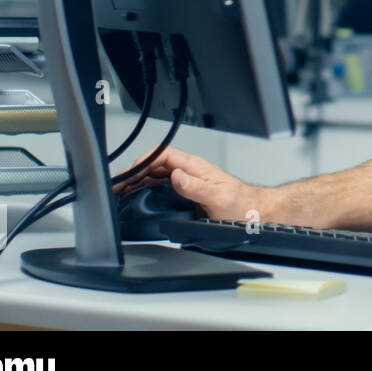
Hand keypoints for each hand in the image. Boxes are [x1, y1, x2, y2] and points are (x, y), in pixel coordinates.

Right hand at [114, 146, 273, 223]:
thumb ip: (197, 187)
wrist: (255, 215)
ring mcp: (188, 183)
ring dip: (136, 182)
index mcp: (196, 168)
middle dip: (133, 173)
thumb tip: (175, 176)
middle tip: (116, 187)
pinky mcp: (187, 195)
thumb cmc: (242, 206)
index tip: (128, 173)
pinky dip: (145, 191)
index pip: (164, 155)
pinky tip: (136, 198)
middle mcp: (190, 173)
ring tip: (119, 193)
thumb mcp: (219, 198)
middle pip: (155, 165)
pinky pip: (162, 188)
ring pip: (156, 177)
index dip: (143, 161)